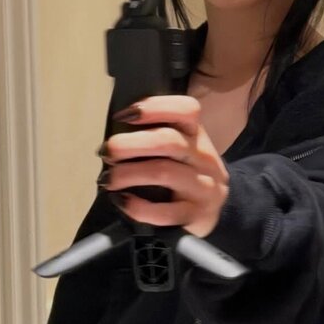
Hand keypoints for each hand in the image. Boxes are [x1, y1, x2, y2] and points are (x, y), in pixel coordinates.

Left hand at [101, 96, 228, 237]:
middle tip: (106, 151)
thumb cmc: (187, 174)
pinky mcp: (197, 216)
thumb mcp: (182, 151)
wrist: (217, 211)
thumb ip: (157, 137)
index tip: (124, 116)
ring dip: (128, 173)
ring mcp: (204, 188)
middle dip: (130, 144)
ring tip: (108, 179)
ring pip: (164, 172)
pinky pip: (165, 212)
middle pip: (169, 140)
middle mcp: (205, 158)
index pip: (187, 110)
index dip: (155, 107)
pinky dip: (138, 207)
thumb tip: (114, 134)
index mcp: (197, 135)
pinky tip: (122, 202)